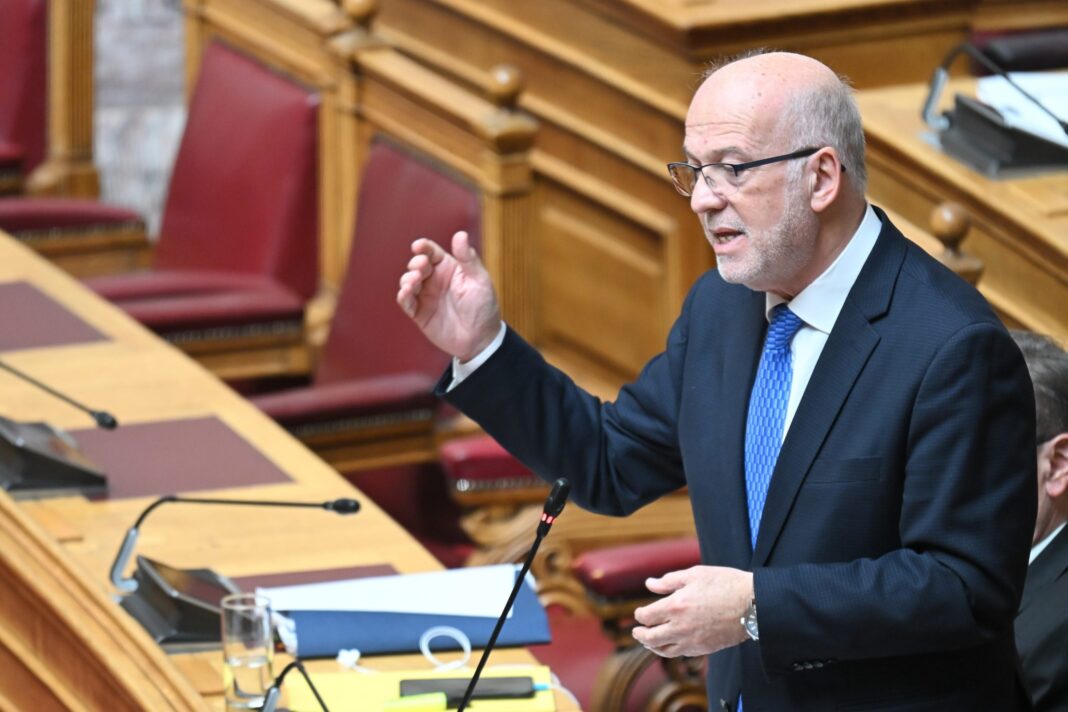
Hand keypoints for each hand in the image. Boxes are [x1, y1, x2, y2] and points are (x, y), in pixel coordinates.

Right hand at [396, 231, 502, 361]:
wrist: (481, 339)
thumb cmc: (483, 307)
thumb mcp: (479, 280)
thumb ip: (468, 258)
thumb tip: (460, 234)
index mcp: (449, 268)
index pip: (432, 252)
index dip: (423, 247)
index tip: (417, 246)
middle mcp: (435, 280)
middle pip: (417, 265)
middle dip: (416, 264)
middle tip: (421, 268)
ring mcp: (426, 296)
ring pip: (408, 281)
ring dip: (407, 279)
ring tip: (414, 281)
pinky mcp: (419, 313)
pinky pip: (406, 302)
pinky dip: (403, 296)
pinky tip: (406, 293)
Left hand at [632, 566, 753, 657]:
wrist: (753, 605)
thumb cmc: (725, 584)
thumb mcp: (695, 574)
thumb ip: (669, 581)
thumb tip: (649, 584)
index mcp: (675, 605)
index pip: (646, 616)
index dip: (639, 615)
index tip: (639, 613)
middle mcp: (680, 627)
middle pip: (650, 637)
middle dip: (640, 634)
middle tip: (636, 631)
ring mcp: (692, 641)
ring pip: (663, 650)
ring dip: (652, 645)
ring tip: (648, 640)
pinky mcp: (703, 649)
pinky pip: (680, 653)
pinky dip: (670, 650)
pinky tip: (670, 644)